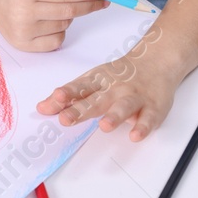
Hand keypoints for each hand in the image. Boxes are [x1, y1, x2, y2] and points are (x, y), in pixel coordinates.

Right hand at [0, 0, 108, 51]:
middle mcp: (20, 11)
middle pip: (68, 11)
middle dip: (89, 4)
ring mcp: (22, 31)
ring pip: (64, 24)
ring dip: (70, 14)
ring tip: (57, 4)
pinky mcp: (24, 45)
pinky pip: (57, 40)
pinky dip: (60, 29)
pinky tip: (49, 19)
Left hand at [36, 45, 182, 141]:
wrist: (155, 62)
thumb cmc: (118, 76)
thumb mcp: (91, 82)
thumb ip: (68, 97)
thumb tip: (42, 108)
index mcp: (97, 81)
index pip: (79, 88)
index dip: (66, 95)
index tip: (52, 101)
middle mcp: (114, 89)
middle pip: (97, 100)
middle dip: (81, 110)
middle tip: (66, 120)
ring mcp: (134, 97)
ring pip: (124, 107)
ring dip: (114, 116)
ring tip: (104, 126)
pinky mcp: (153, 108)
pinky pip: (149, 118)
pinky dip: (143, 126)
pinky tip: (135, 135)